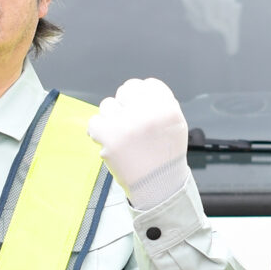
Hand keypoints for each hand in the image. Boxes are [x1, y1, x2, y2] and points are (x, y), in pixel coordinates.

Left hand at [88, 78, 190, 208]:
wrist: (156, 186)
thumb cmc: (165, 156)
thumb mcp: (176, 125)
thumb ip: (161, 104)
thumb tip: (139, 88)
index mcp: (167, 108)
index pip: (149, 84)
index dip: (143, 96)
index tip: (141, 108)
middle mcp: (148, 113)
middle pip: (127, 89)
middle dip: (126, 104)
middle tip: (130, 123)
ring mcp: (127, 123)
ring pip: (108, 104)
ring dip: (112, 118)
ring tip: (122, 136)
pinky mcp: (109, 136)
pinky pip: (94, 121)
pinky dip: (98, 131)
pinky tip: (109, 140)